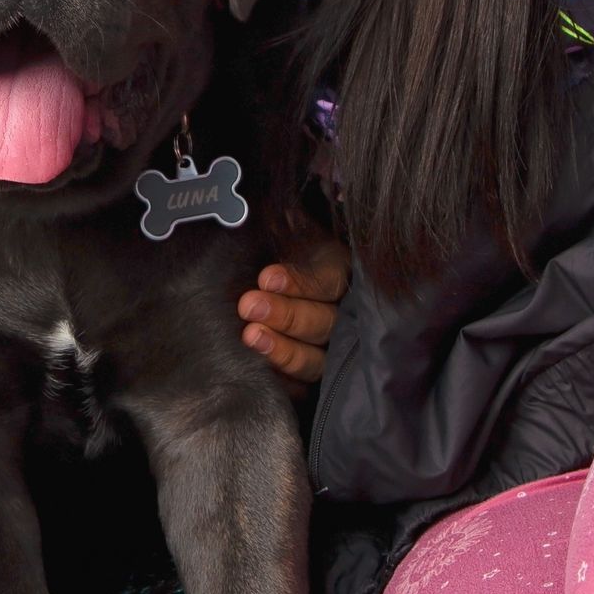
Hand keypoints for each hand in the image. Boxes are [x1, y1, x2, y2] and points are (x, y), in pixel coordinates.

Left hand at [237, 237, 349, 386]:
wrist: (269, 279)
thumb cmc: (281, 250)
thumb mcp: (289, 230)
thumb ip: (286, 222)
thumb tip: (273, 206)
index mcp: (342, 272)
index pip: (329, 281)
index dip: (301, 282)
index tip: (267, 277)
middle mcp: (344, 314)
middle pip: (324, 322)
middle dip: (286, 315)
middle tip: (249, 305)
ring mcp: (331, 351)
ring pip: (317, 359)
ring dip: (283, 349)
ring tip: (251, 336)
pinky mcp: (313, 377)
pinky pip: (303, 387)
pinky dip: (283, 381)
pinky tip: (260, 373)